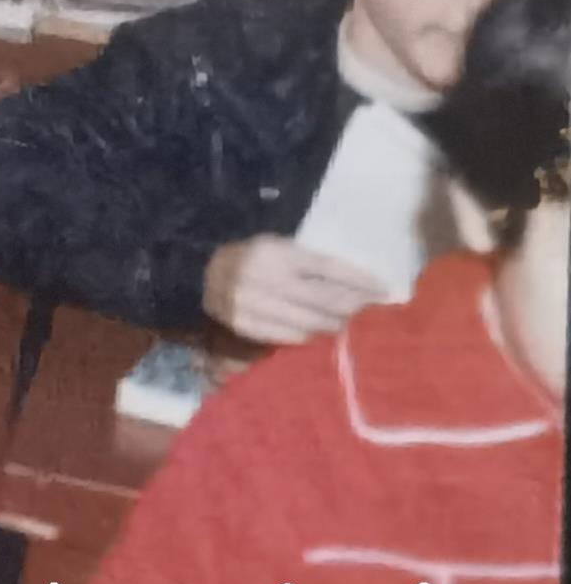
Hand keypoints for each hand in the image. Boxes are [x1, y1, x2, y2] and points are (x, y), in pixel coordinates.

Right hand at [202, 235, 389, 343]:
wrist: (198, 275)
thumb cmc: (249, 258)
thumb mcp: (277, 247)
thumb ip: (310, 263)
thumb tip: (358, 284)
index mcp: (275, 252)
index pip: (329, 268)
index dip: (360, 281)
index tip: (384, 290)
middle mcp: (265, 278)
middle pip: (326, 299)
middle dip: (354, 307)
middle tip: (370, 310)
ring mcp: (254, 305)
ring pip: (312, 322)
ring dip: (335, 324)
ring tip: (346, 322)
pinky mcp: (247, 326)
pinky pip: (292, 336)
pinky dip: (311, 335)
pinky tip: (317, 330)